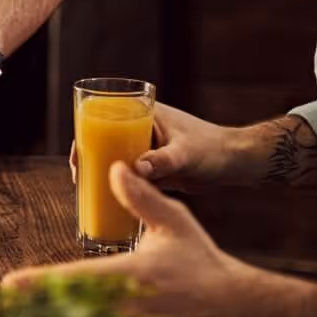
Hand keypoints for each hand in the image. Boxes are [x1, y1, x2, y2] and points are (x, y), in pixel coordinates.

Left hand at [5, 161, 251, 316]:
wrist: (231, 307)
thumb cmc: (199, 260)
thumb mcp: (174, 221)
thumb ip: (142, 198)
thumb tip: (115, 167)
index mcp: (132, 274)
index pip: (76, 279)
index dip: (40, 284)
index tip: (7, 284)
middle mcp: (130, 308)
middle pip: (69, 315)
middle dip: (31, 314)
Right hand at [70, 101, 234, 192]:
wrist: (237, 164)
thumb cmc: (213, 149)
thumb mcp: (185, 154)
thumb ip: (161, 161)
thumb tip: (135, 170)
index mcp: (144, 113)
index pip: (106, 117)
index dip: (87, 135)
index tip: (79, 157)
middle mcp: (142, 129)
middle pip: (107, 142)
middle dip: (92, 159)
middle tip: (80, 181)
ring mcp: (150, 150)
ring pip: (120, 161)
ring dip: (107, 175)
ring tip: (91, 195)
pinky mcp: (158, 169)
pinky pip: (134, 177)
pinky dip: (124, 186)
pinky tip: (114, 203)